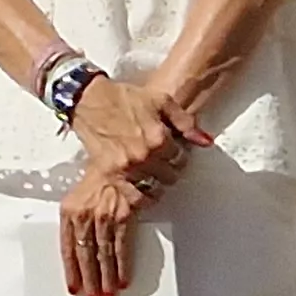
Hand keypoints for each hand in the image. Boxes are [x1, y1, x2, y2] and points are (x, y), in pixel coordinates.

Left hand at [59, 169, 150, 295]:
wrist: (120, 162)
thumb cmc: (100, 180)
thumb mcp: (79, 199)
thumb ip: (77, 222)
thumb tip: (80, 248)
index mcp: (69, 212)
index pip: (66, 248)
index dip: (70, 271)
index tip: (74, 287)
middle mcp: (84, 216)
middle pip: (84, 256)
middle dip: (89, 280)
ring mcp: (103, 218)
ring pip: (102, 256)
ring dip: (106, 279)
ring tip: (108, 295)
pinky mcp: (123, 218)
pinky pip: (121, 249)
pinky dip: (122, 268)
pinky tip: (123, 280)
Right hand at [69, 73, 206, 185]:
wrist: (89, 100)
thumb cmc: (124, 97)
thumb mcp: (160, 101)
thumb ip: (185, 122)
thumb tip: (206, 142)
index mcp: (159, 137)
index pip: (181, 157)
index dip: (179, 153)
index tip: (173, 150)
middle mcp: (145, 155)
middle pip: (171, 175)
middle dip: (171, 168)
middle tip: (164, 161)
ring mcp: (128, 167)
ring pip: (156, 188)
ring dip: (158, 182)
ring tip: (154, 174)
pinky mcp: (112, 174)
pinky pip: (135, 198)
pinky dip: (144, 198)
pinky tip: (145, 191)